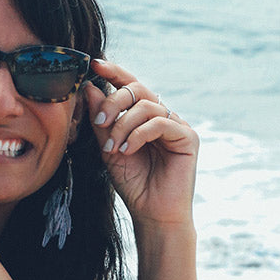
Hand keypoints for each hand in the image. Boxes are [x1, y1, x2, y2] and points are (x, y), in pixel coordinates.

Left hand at [85, 58, 198, 228]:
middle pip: (138, 90)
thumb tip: (90, 87)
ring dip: (123, 125)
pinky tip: (128, 150)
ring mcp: (177, 125)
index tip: (94, 65)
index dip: (115, 72)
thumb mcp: (109, 150)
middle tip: (99, 122)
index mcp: (145, 117)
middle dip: (114, 102)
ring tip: (113, 148)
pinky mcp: (188, 137)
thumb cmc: (133, 184)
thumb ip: (101, 121)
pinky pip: (160, 122)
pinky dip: (139, 134)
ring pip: (147, 105)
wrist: (152, 214)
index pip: (131, 86)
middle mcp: (163, 116)